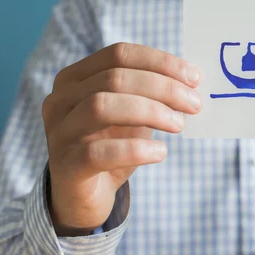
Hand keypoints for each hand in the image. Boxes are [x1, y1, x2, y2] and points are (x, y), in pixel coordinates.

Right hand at [42, 43, 201, 235]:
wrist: (82, 199)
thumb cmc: (111, 148)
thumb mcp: (132, 116)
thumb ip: (152, 96)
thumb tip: (191, 82)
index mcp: (75, 78)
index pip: (119, 54)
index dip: (160, 62)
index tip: (194, 77)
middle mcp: (60, 100)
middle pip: (114, 78)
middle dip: (162, 87)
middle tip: (195, 103)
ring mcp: (59, 133)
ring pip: (101, 106)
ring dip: (149, 111)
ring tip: (178, 124)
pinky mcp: (65, 168)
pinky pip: (98, 152)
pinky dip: (135, 149)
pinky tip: (160, 152)